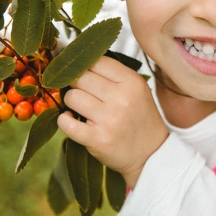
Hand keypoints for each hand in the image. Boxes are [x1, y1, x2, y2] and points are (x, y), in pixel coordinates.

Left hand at [58, 56, 168, 188]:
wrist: (151, 154)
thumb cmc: (139, 119)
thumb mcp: (137, 90)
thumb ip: (112, 75)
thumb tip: (77, 60)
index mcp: (131, 82)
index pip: (96, 61)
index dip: (83, 65)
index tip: (79, 71)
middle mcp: (121, 98)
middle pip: (80, 78)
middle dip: (76, 84)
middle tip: (82, 93)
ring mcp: (109, 119)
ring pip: (71, 97)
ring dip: (71, 103)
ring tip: (80, 109)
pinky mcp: (97, 139)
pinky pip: (66, 122)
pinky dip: (64, 120)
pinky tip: (71, 120)